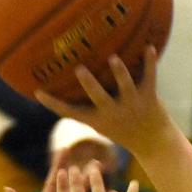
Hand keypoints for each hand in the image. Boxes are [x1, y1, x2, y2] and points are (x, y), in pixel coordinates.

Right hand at [35, 48, 170, 159]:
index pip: (70, 112)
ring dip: (120, 72)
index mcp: (97, 120)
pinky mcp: (149, 98)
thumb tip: (72, 81)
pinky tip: (149, 47)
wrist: (153, 143)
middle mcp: (112, 113)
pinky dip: (150, 62)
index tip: (38, 92)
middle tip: (78, 69)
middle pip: (99, 97)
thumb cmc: (123, 130)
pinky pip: (149, 77)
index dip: (52, 103)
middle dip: (89, 84)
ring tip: (113, 58)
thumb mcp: (103, 124)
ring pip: (125, 86)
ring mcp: (131, 105)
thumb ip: (90, 108)